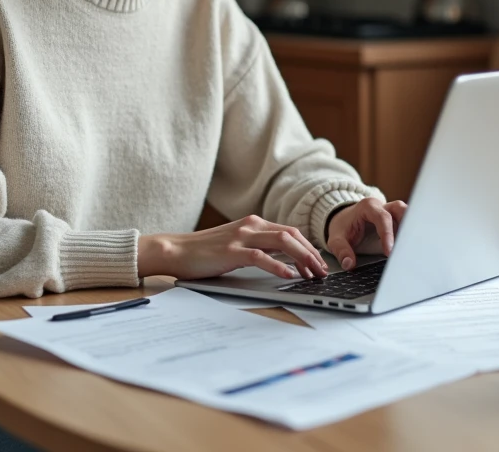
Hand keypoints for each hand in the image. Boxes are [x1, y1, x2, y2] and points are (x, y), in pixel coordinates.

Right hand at [138, 215, 328, 280]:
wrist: (175, 251)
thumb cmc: (204, 252)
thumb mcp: (235, 244)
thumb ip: (257, 246)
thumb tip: (283, 260)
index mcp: (253, 223)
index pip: (290, 232)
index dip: (308, 247)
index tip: (319, 263)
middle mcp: (251, 225)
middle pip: (292, 235)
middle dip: (312, 253)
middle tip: (322, 271)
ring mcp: (241, 237)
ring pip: (283, 242)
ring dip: (303, 258)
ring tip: (313, 274)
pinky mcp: (231, 251)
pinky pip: (261, 257)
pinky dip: (279, 266)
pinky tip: (289, 276)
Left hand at [326, 197, 406, 270]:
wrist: (344, 219)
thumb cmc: (342, 227)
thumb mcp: (335, 238)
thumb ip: (341, 250)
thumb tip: (349, 264)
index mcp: (368, 206)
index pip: (382, 218)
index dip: (388, 234)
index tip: (390, 252)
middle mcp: (383, 206)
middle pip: (400, 209)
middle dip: (406, 226)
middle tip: (407, 247)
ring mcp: (391, 211)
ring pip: (407, 214)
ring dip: (410, 230)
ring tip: (411, 249)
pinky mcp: (396, 220)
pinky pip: (407, 223)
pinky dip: (409, 234)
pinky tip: (410, 248)